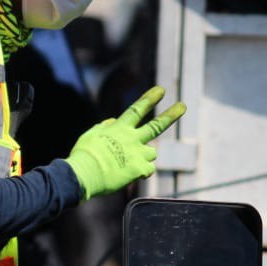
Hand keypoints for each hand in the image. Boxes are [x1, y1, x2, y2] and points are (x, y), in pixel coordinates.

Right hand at [64, 86, 185, 200]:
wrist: (84, 174)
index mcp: (119, 128)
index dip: (149, 99)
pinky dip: (143, 171)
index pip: (137, 109)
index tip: (161, 90)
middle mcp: (131, 138)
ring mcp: (137, 153)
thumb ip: (104, 127)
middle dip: (171, 115)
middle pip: (156, 125)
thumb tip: (113, 121)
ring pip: (152, 152)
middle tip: (183, 106)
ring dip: (145, 155)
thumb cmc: (84, 155)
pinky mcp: (139, 169)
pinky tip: (131, 174)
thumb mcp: (91, 134)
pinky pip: (149, 170)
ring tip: (128, 163)